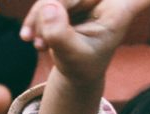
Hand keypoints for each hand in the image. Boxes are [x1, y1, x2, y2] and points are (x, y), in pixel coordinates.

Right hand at [20, 0, 149, 84]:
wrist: (76, 70)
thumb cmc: (83, 66)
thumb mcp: (73, 58)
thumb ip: (61, 35)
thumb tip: (49, 7)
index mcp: (118, 11)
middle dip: (49, 12)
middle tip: (38, 42)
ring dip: (39, 18)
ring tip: (37, 44)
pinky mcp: (70, 0)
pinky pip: (47, 1)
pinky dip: (36, 19)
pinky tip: (32, 38)